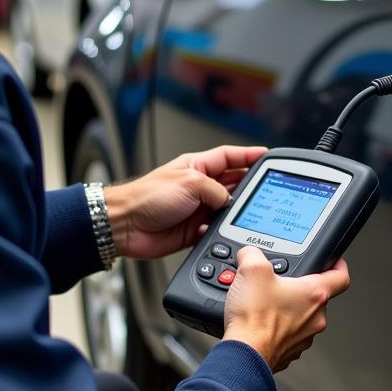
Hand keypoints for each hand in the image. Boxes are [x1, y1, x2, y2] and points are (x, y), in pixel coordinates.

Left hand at [103, 145, 266, 259]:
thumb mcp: (189, 183)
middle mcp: (198, 187)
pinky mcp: (192, 231)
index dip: (249, 156)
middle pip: (232, 184)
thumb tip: (230, 202)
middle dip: (248, 188)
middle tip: (265, 192)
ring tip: (246, 216)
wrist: (124, 225)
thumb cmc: (146, 197)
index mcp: (197, 166)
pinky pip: (214, 232)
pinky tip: (222, 234)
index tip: (267, 156)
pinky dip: (220, 234)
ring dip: (234, 214)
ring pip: (226, 211)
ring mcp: (196, 209)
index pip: (229, 157)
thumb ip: (216, 191)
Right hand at [222, 247, 350, 372]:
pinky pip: (288, 334)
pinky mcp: (289, 351)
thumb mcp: (251, 270)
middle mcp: (315, 317)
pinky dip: (277, 327)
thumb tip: (249, 254)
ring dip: (287, 308)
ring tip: (264, 302)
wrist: (243, 353)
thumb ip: (253, 254)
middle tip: (279, 282)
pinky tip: (259, 321)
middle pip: (315, 296)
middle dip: (298, 287)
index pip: (341, 276)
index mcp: (314, 294)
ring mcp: (304, 337)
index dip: (338, 264)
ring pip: (301, 316)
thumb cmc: (254, 318)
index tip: (333, 261)